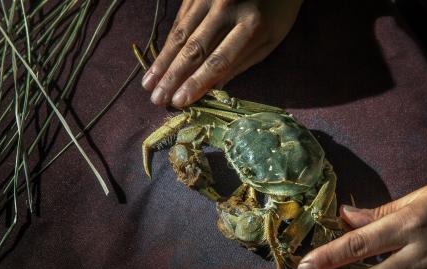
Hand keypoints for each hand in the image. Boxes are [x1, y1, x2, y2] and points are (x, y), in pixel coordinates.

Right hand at [142, 0, 302, 106]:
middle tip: (157, 99)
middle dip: (172, 77)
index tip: (179, 102)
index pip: (218, 61)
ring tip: (148, 83)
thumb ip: (242, 62)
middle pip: (194, 49)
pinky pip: (180, 19)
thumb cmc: (278, 10)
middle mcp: (227, 8)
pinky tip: (159, 61)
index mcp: (252, 26)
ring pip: (180, 34)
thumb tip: (212, 89)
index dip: (197, 83)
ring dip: (163, 62)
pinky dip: (169, 42)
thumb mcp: (270, 39)